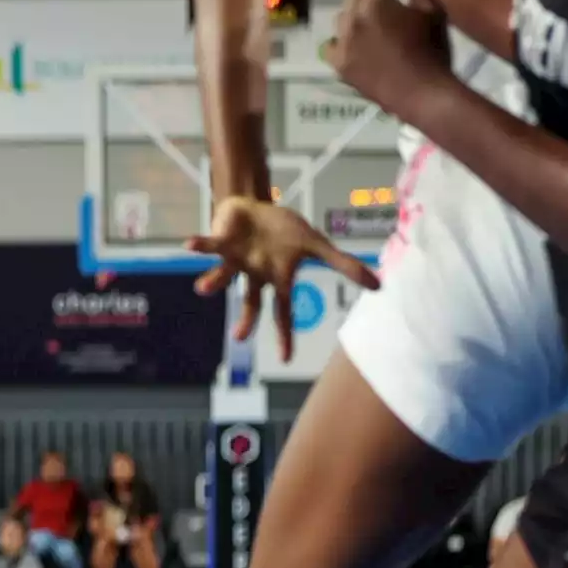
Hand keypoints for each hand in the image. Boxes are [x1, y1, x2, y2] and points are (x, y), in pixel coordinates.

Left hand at [185, 196, 379, 360]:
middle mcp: (254, 275)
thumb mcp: (317, 245)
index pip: (283, 311)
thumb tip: (379, 285)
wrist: (254, 207)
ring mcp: (236, 260)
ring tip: (201, 289)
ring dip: (214, 281)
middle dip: (246, 318)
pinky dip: (200, 245)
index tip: (286, 359)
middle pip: (251, 301)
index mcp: (277, 279)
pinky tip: (188, 246)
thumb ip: (344, 265)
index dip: (285, 334)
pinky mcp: (222, 242)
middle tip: (239, 337)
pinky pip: (210, 246)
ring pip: (225, 276)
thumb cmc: (284, 231)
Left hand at [323, 0, 452, 114]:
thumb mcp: (432, 13)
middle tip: (390, 9)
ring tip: (379, 35)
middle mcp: (352, 17)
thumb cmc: (433, 51)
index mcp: (377, 0)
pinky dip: (347, 43)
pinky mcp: (337, 63)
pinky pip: (335, 44)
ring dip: (357, 19)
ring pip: (344, 17)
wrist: (424, 95)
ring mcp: (341, 42)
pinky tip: (364, 52)